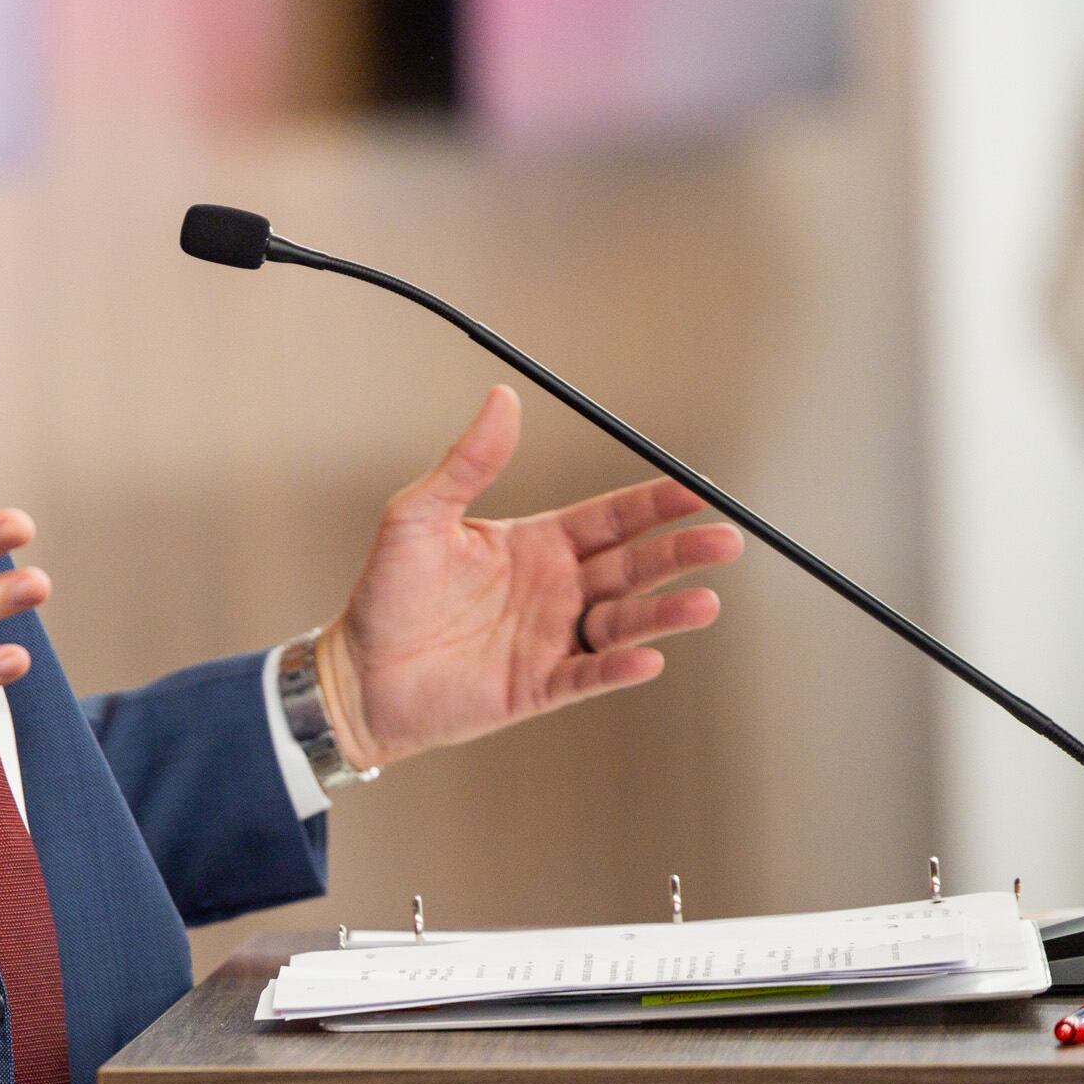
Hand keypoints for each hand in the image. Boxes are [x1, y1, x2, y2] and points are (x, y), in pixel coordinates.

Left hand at [319, 386, 742, 767]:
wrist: (359, 673)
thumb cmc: (386, 594)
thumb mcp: (419, 516)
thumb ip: (468, 463)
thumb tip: (502, 398)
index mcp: (536, 545)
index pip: (610, 518)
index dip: (653, 504)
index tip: (695, 488)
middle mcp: (555, 590)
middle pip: (633, 566)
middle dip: (679, 553)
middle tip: (724, 540)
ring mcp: (552, 639)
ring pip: (623, 622)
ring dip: (663, 613)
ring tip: (703, 604)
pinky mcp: (539, 686)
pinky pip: (589, 675)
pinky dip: (619, 667)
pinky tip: (647, 657)